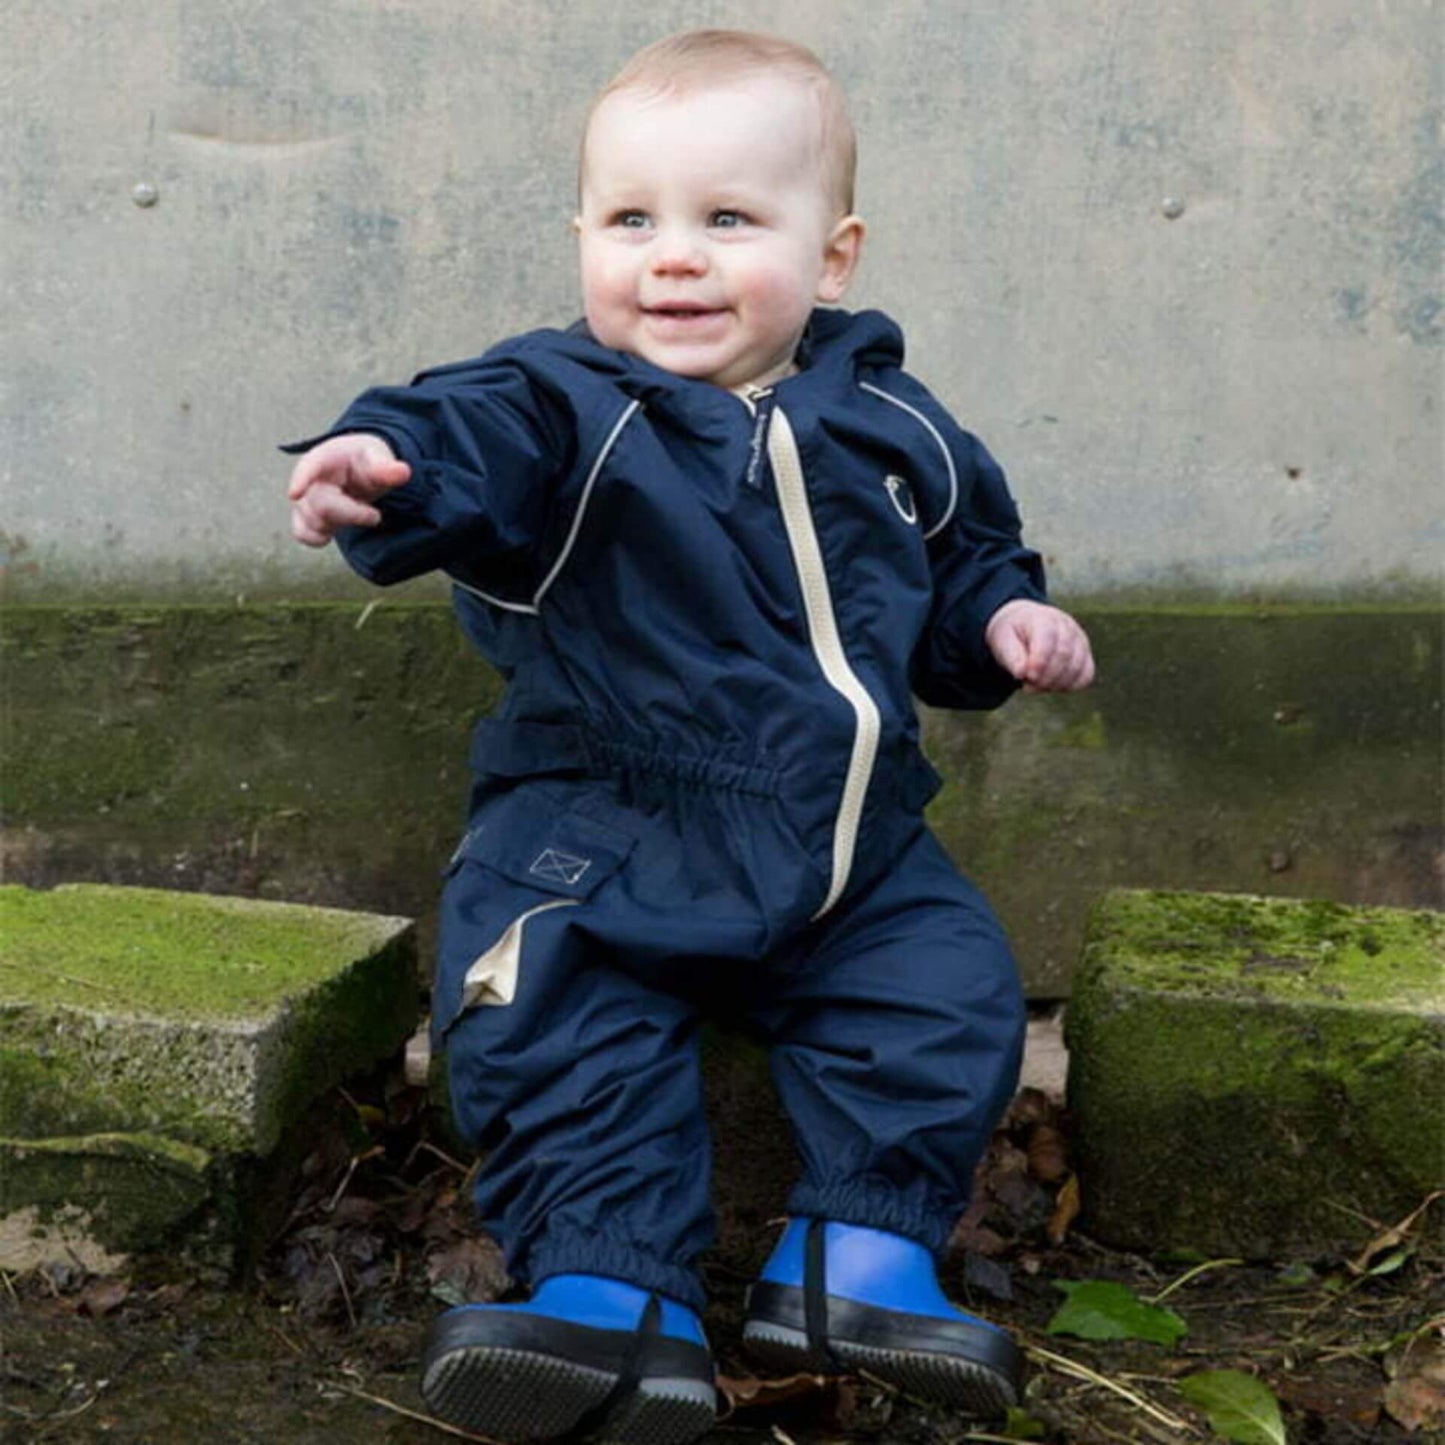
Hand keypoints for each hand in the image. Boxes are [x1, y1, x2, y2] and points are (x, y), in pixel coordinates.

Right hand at [288, 433, 411, 547]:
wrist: (357, 470)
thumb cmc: (366, 462)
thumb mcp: (379, 458)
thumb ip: (387, 468)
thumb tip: (403, 471)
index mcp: (326, 457)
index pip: (309, 465)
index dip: (301, 479)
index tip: (294, 493)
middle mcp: (308, 478)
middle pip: (321, 506)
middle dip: (352, 514)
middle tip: (374, 514)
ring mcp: (304, 499)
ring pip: (313, 522)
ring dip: (342, 523)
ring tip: (358, 512)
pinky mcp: (305, 517)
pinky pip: (302, 534)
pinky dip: (317, 538)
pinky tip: (331, 534)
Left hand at [985, 599, 1094, 692]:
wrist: (1024, 625)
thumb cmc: (1012, 634)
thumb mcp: (1003, 640)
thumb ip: (1011, 656)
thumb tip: (1022, 673)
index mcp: (1043, 618)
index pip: (1048, 638)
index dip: (1039, 661)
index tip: (1027, 676)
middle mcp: (1066, 626)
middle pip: (1064, 655)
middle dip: (1045, 677)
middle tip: (1028, 685)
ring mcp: (1079, 640)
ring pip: (1077, 668)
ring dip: (1055, 684)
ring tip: (1036, 685)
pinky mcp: (1085, 655)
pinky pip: (1086, 675)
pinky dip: (1069, 686)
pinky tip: (1051, 686)